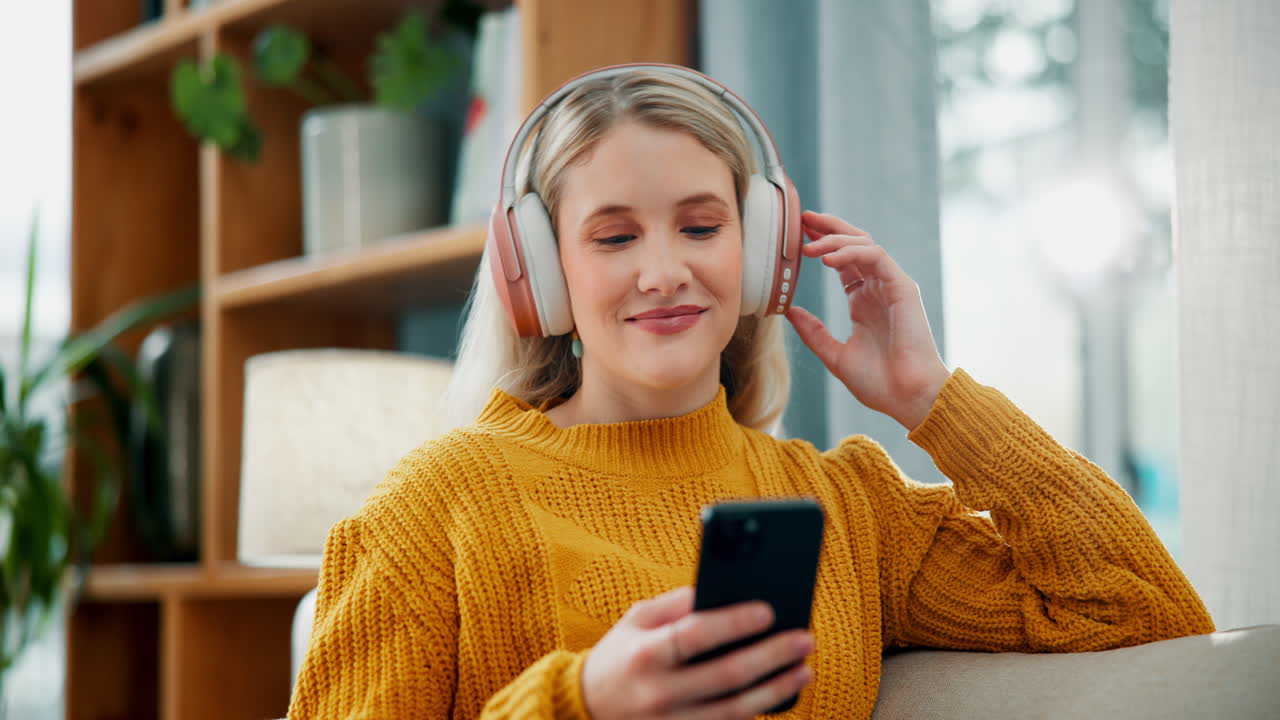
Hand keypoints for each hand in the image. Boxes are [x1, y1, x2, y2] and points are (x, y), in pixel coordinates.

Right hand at [581, 586, 814, 718]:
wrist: (587, 706)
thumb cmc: (622, 653)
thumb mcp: (637, 618)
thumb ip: (679, 603)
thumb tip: (725, 589)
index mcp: (645, 653)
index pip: (695, 635)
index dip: (734, 622)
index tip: (769, 610)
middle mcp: (658, 693)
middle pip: (726, 675)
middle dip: (772, 656)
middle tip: (804, 638)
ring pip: (735, 710)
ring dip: (775, 689)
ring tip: (803, 669)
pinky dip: (756, 711)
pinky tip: (779, 693)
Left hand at [785, 211, 950, 431]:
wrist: (908, 396)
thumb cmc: (879, 383)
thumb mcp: (835, 356)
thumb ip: (814, 333)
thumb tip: (789, 311)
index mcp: (863, 302)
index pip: (843, 261)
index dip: (822, 245)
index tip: (799, 236)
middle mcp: (878, 289)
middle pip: (854, 245)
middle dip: (829, 228)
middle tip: (803, 218)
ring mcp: (892, 286)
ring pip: (864, 245)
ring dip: (835, 240)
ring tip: (809, 246)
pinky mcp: (902, 287)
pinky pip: (877, 256)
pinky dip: (852, 252)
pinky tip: (828, 259)